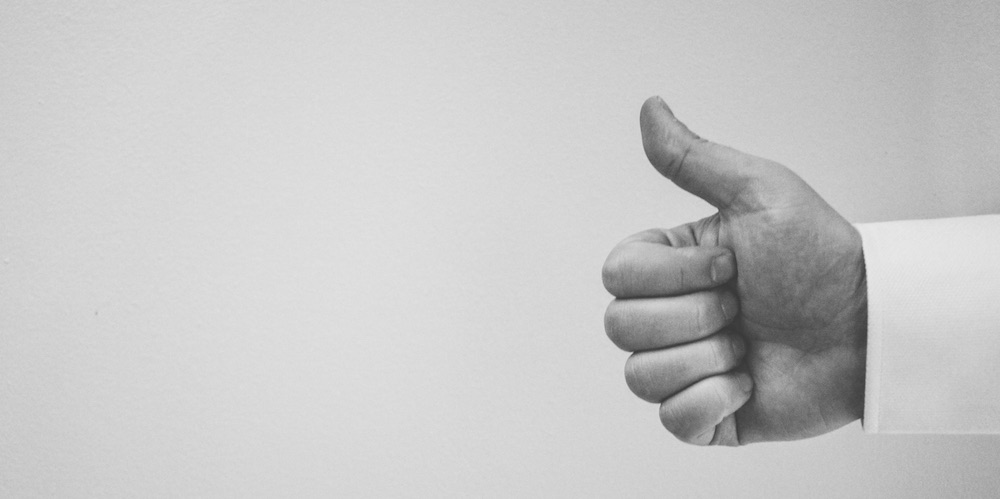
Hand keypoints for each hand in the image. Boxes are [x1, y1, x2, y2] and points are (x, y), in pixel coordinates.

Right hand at [602, 97, 866, 445]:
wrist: (870, 328)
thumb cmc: (820, 256)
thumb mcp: (759, 193)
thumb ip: (693, 159)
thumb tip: (649, 107)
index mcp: (670, 267)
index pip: (616, 275)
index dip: (673, 274)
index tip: (732, 264)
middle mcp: (668, 316)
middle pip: (621, 326)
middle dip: (694, 316)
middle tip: (744, 306)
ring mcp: (684, 367)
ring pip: (640, 376)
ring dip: (707, 359)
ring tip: (749, 346)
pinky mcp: (704, 416)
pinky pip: (672, 420)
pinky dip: (712, 402)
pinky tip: (747, 384)